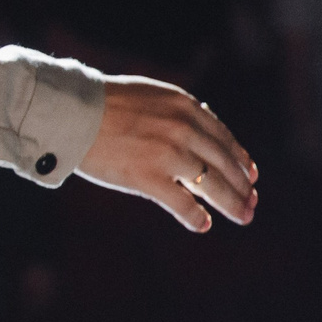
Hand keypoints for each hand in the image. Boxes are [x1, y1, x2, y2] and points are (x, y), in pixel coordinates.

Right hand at [75, 77, 257, 232]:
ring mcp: (168, 155)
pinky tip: (202, 224)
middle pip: (224, 164)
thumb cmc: (102, 104)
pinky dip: (196, 216)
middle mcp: (184, 130)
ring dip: (231, 204)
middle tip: (251, 203)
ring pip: (212, 185)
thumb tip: (201, 129)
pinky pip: (183, 203)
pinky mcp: (148, 178)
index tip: (251, 175)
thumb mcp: (150, 97)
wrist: (69, 112)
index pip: (224, 139)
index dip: (241, 160)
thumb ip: (177, 112)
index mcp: (185, 107)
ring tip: (242, 216)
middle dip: (242, 187)